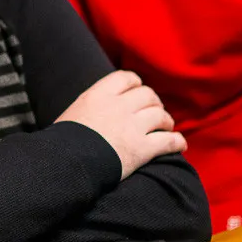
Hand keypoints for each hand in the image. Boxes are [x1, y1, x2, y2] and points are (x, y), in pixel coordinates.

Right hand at [55, 70, 185, 179]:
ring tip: (165, 128)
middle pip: (148, 95)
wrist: (65, 163)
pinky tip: (179, 144)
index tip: (137, 92)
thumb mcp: (72, 114)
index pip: (126, 78)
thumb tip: (94, 110)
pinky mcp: (142, 149)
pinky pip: (169, 141)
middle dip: (154, 103)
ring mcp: (132, 127)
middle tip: (153, 113)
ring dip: (166, 122)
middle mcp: (118, 106)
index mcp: (98, 95)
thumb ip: (90, 106)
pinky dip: (177, 142)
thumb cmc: (62, 142)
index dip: (136, 84)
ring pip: (161, 116)